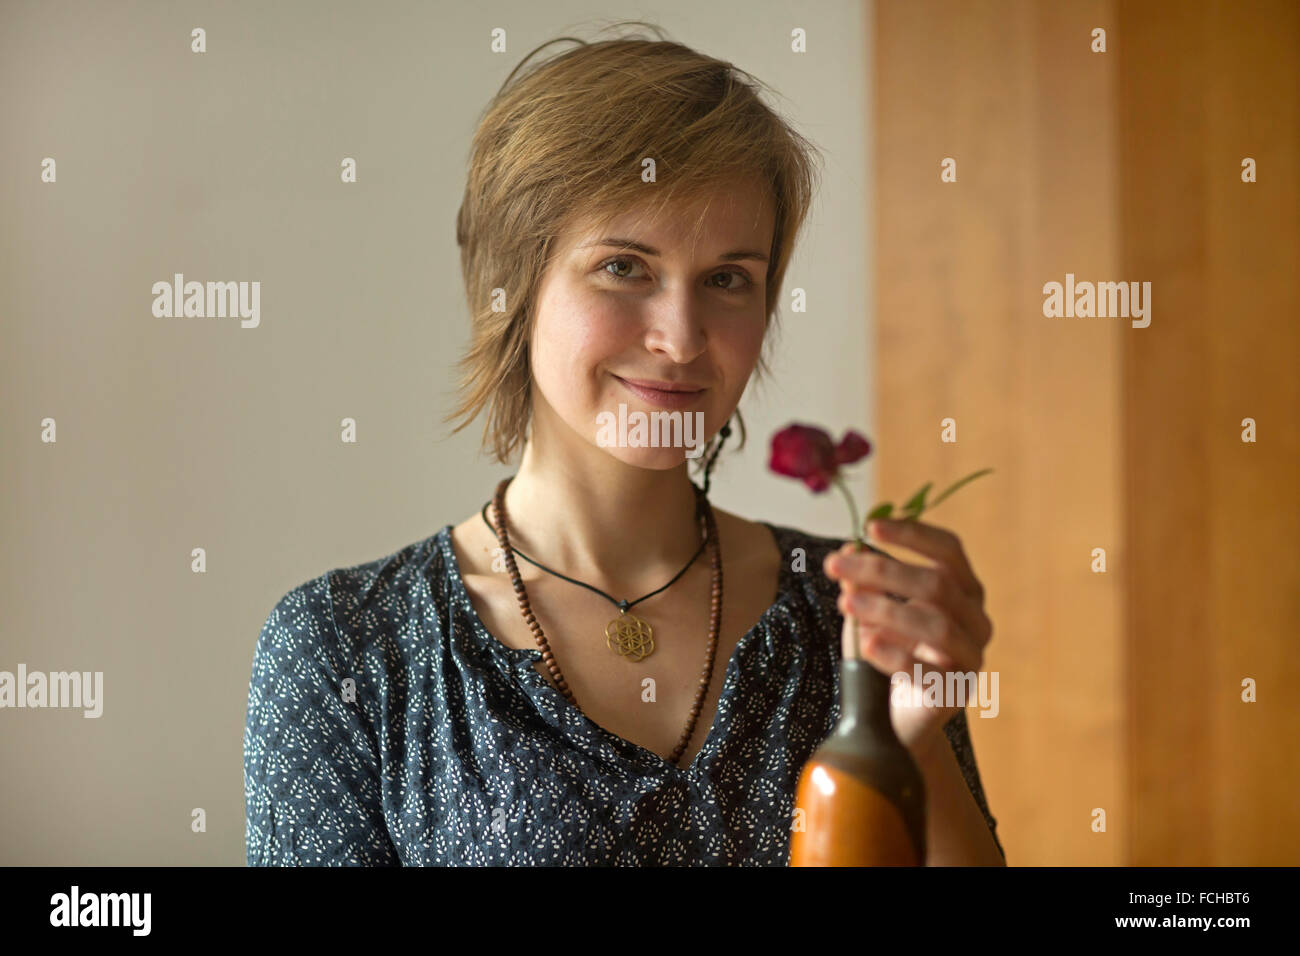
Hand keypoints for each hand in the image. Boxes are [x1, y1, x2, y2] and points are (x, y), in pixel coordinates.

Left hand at [822, 517, 992, 753]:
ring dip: (886, 609)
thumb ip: (862, 583)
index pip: (949, 550)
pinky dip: (896, 655)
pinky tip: (867, 644)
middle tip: (835, 567)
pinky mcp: (956, 692)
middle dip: (882, 571)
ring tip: (845, 605)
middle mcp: (976, 619)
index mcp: (963, 590)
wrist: (895, 719)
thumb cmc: (888, 654)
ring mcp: (971, 657)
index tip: (870, 527)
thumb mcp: (870, 613)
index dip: (913, 534)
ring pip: (936, 625)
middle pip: (937, 584)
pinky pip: (930, 671)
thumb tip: (848, 549)